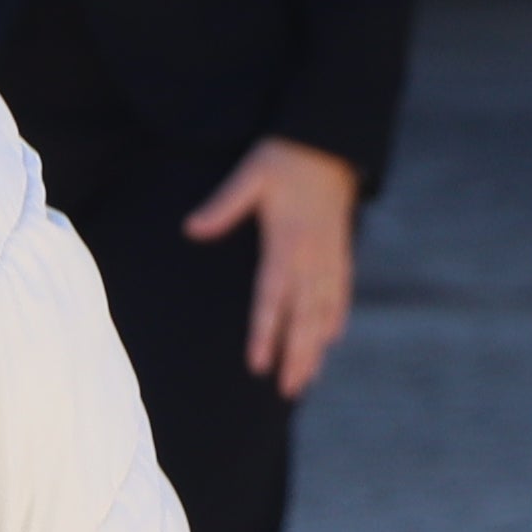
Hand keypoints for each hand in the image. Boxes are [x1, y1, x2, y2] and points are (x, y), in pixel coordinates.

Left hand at [183, 139, 362, 400]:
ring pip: (323, 312)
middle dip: (295, 356)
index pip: (272, 298)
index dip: (265, 333)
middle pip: (303, 317)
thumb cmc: (283, 158)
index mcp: (286, 242)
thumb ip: (223, 206)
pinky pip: (340, 292)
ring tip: (306, 380)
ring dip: (315, 348)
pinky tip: (330, 339)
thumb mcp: (249, 175)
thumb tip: (190, 229)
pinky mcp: (340, 250)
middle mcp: (311, 256)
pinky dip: (335, 318)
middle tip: (287, 391)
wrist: (328, 140)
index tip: (258, 365)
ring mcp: (329, 256)